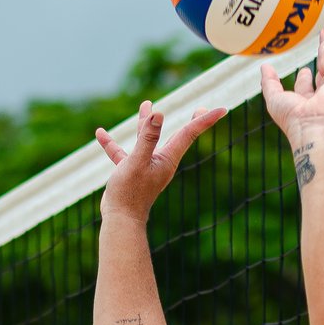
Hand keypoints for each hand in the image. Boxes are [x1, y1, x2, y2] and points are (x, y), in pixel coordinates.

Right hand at [95, 100, 224, 219]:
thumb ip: (147, 138)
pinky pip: (123, 153)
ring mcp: (146, 167)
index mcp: (167, 158)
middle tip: (203, 109)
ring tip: (146, 105)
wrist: (120, 219)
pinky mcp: (131, 172)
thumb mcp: (137, 162)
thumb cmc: (130, 193)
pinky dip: (113, 144)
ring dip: (146, 123)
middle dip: (190, 122)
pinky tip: (101, 134)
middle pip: (179, 136)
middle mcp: (161, 161)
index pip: (190, 133)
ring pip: (148, 140)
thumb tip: (158, 115)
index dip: (205, 120)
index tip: (222, 109)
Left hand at [259, 22, 323, 144]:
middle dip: (321, 52)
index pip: (308, 86)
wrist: (310, 125)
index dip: (305, 77)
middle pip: (322, 68)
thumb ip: (269, 82)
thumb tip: (264, 67)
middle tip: (320, 38)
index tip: (304, 70)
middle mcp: (323, 94)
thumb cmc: (292, 118)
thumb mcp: (274, 98)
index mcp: (308, 101)